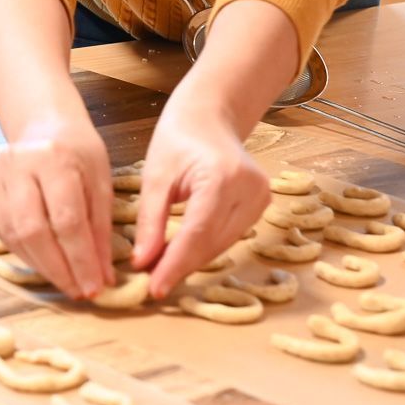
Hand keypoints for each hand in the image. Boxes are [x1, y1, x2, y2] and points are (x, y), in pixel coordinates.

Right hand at [0, 112, 119, 298]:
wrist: (43, 126)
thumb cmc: (78, 154)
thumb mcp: (100, 182)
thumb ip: (101, 228)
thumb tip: (103, 277)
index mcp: (53, 157)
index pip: (66, 219)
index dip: (81, 259)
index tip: (96, 287)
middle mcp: (16, 164)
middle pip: (33, 230)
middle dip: (58, 269)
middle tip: (79, 292)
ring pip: (14, 235)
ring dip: (42, 266)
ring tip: (66, 282)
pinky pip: (2, 233)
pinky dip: (26, 255)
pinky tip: (46, 264)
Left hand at [130, 97, 269, 299]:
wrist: (209, 115)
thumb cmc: (178, 138)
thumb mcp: (155, 176)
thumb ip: (150, 221)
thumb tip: (143, 263)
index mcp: (222, 177)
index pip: (198, 233)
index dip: (175, 264)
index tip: (154, 288)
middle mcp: (250, 189)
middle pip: (212, 242)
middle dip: (181, 265)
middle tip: (151, 284)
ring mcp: (261, 197)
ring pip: (223, 244)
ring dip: (193, 260)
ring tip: (161, 271)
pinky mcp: (261, 204)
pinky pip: (230, 236)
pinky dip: (205, 247)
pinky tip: (182, 255)